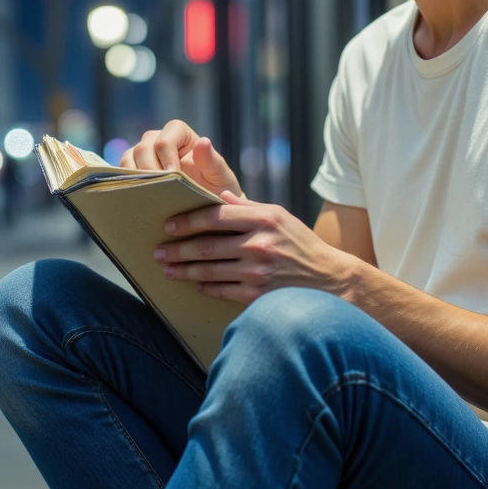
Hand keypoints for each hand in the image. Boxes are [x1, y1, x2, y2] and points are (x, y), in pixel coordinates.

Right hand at [119, 121, 242, 199]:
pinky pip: (122, 174)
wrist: (208, 206)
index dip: (166, 159)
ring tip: (149, 197)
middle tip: (160, 193)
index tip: (174, 178)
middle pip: (143, 148)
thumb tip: (203, 141)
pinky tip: (138, 200)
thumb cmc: (217, 188)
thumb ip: (212, 160)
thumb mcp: (220, 176)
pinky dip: (127, 186)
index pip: (164, 141)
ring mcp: (143, 155)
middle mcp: (157, 139)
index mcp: (179, 133)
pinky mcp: (133, 171)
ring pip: (128, 159)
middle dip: (150, 171)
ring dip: (136, 179)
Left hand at [154, 192, 351, 303]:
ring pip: (208, 271)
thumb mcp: (280, 216)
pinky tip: (195, 283)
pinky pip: (221, 290)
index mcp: (263, 219)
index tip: (169, 226)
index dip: (188, 222)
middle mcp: (259, 245)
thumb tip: (217, 193)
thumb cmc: (301, 244)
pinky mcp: (257, 295)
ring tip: (167, 269)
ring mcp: (257, 272)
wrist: (329, 281)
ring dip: (183, 270)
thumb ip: (248, 206)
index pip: (215, 217)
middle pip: (206, 246)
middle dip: (177, 249)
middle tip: (158, 250)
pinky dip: (205, 286)